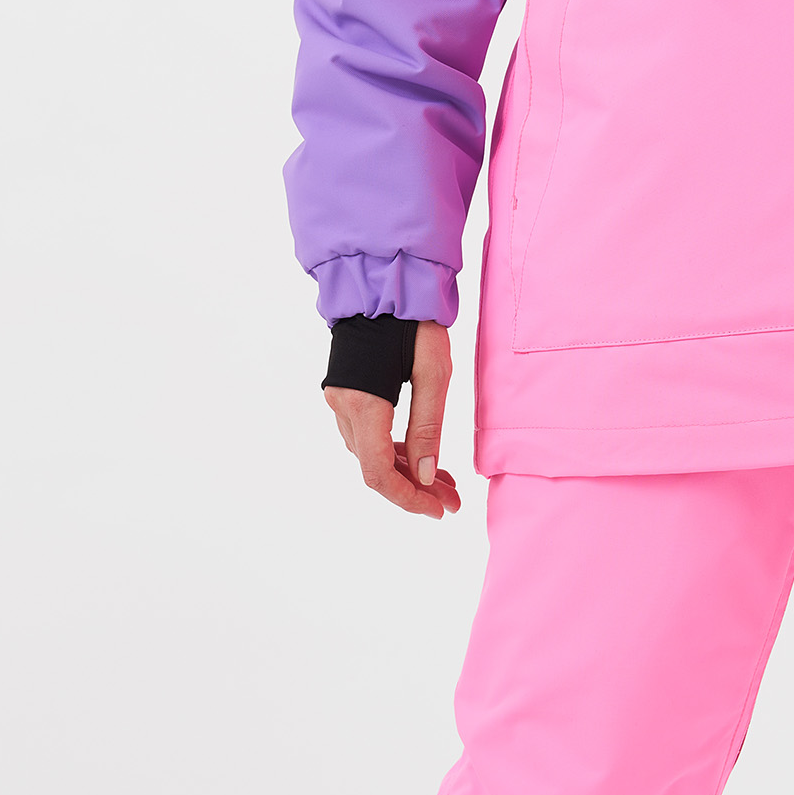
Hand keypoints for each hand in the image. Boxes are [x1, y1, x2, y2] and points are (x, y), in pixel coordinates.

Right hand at [322, 320, 460, 518]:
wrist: (381, 283)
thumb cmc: (412, 322)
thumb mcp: (434, 372)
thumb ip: (428, 427)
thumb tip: (428, 477)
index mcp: (364, 404)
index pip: (378, 472)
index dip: (407, 499)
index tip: (438, 511)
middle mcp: (344, 408)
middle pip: (375, 468)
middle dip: (415, 489)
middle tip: (452, 501)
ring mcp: (341, 401)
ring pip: (371, 454)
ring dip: (407, 472)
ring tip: (446, 483)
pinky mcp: (347, 394)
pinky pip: (368, 436)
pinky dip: (394, 452)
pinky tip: (420, 457)